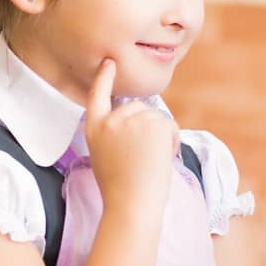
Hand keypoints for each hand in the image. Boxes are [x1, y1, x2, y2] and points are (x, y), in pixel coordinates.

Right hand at [83, 59, 176, 215]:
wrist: (131, 203)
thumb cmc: (122, 189)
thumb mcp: (108, 155)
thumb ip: (118, 134)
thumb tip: (142, 121)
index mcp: (93, 129)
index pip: (98, 97)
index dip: (104, 79)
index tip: (109, 62)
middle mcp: (110, 120)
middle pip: (138, 108)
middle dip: (148, 126)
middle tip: (144, 156)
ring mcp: (130, 119)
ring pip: (156, 117)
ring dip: (160, 136)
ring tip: (150, 160)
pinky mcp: (151, 123)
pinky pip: (169, 124)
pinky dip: (171, 140)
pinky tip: (161, 157)